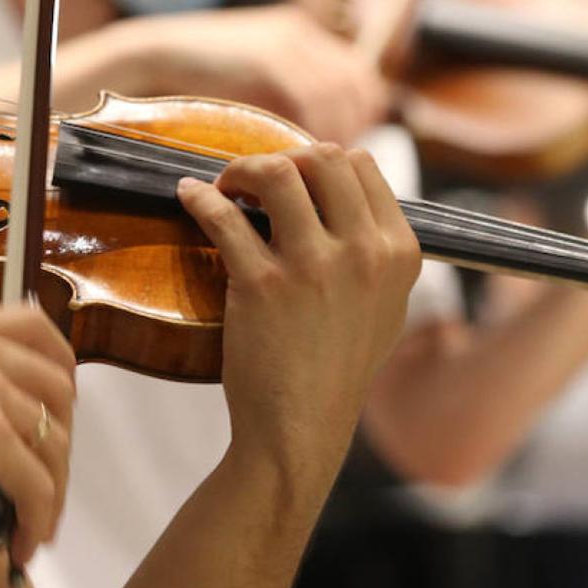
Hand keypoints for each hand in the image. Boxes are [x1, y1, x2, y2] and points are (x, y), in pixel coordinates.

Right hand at [0, 305, 75, 566]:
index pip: (36, 327)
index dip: (60, 365)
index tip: (62, 398)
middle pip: (59, 389)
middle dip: (64, 437)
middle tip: (51, 470)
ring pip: (55, 443)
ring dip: (56, 489)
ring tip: (41, 522)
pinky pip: (37, 485)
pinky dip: (39, 518)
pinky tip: (26, 541)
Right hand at [114, 4, 391, 144]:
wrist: (148, 56)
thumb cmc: (192, 82)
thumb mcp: (249, 82)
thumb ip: (283, 99)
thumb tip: (318, 144)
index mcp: (300, 35)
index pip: (358, 76)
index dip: (360, 114)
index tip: (346, 151)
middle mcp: (300, 33)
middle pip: (357, 83)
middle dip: (353, 126)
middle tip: (336, 166)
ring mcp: (286, 42)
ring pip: (337, 92)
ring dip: (331, 133)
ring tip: (316, 166)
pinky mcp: (267, 58)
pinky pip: (309, 99)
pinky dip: (307, 130)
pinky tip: (295, 154)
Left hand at [178, 144, 418, 497]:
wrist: (300, 430)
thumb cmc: (335, 369)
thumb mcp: (386, 306)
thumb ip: (375, 250)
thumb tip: (343, 191)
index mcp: (398, 253)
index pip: (361, 165)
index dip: (317, 161)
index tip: (290, 179)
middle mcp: (365, 253)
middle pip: (323, 158)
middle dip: (281, 157)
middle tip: (252, 182)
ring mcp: (315, 267)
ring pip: (278, 172)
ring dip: (241, 170)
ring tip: (225, 188)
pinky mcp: (263, 284)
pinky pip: (223, 215)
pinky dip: (199, 197)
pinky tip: (188, 197)